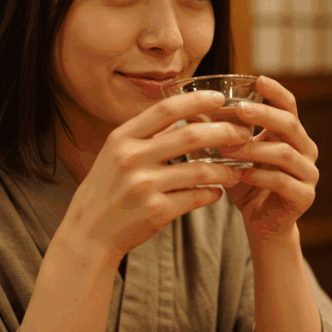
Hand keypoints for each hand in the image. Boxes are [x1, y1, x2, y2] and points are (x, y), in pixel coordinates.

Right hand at [61, 90, 249, 262]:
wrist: (89, 232)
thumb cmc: (107, 189)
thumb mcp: (115, 154)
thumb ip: (145, 135)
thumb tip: (183, 115)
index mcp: (122, 138)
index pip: (166, 109)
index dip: (196, 100)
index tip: (220, 98)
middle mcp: (132, 158)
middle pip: (190, 135)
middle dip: (223, 132)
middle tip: (242, 135)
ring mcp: (144, 186)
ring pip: (200, 170)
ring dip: (225, 170)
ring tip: (236, 171)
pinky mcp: (156, 211)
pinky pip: (196, 197)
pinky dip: (212, 194)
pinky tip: (218, 192)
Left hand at [221, 76, 318, 242]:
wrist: (261, 223)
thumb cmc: (247, 183)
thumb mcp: (232, 154)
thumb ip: (219, 131)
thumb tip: (190, 107)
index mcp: (291, 135)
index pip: (288, 105)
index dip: (275, 91)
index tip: (258, 78)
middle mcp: (305, 150)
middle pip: (290, 124)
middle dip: (264, 114)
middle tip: (239, 109)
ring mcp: (308, 173)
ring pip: (284, 154)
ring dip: (254, 149)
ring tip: (228, 148)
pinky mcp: (304, 196)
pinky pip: (282, 182)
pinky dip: (260, 176)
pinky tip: (241, 174)